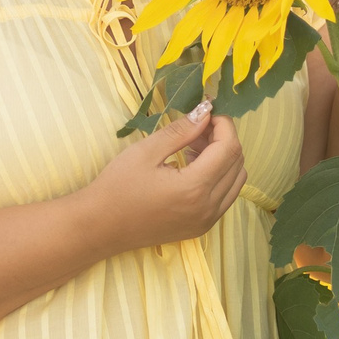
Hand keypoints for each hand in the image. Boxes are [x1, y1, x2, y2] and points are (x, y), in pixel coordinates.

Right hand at [76, 104, 248, 252]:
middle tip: (198, 128)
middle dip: (224, 139)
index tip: (207, 113)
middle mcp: (208, 208)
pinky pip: (226, 197)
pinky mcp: (201, 227)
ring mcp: (207, 221)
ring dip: (224, 159)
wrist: (100, 227)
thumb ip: (181, 131)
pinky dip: (219, 177)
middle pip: (238, 163)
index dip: (223, 125)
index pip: (229, 148)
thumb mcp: (146, 151)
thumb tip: (206, 112)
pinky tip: (193, 168)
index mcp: (194, 187)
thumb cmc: (117, 187)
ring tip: (194, 147)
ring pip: (237, 181)